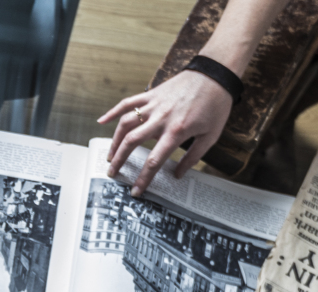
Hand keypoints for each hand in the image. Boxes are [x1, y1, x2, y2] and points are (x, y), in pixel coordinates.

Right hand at [98, 68, 233, 196]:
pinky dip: (113, 112)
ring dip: (114, 141)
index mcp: (176, 131)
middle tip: (112, 173)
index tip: (136, 190)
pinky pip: (128, 102)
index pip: (154, 160)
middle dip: (119, 161)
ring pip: (125, 123)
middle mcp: (161, 118)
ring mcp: (154, 104)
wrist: (215, 74)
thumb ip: (193, 157)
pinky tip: (101, 121)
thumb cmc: (216, 105)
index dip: (143, 178)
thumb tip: (177, 175)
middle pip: (132, 142)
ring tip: (110, 155)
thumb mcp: (211, 135)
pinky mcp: (151, 94)